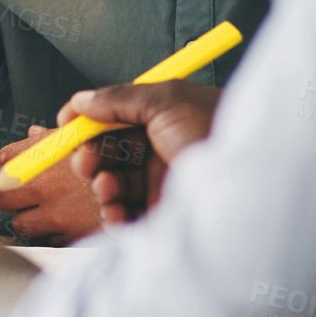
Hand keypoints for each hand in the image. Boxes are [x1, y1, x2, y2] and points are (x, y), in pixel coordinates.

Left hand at [0, 127, 102, 245]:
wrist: (154, 182)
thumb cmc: (112, 152)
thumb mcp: (84, 133)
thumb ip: (52, 136)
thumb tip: (32, 134)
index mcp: (40, 152)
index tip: (1, 173)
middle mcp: (42, 183)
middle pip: (2, 198)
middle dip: (10, 197)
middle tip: (24, 195)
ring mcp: (55, 213)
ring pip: (21, 223)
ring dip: (31, 218)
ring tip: (53, 208)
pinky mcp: (70, 237)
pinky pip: (48, 239)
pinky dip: (54, 232)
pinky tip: (71, 220)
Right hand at [62, 82, 220, 225]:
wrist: (252, 183)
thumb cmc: (214, 130)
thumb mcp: (165, 100)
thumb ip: (118, 98)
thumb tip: (80, 100)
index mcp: (165, 118)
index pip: (117, 118)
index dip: (89, 121)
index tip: (64, 125)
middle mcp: (163, 150)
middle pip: (112, 153)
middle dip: (92, 158)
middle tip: (86, 164)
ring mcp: (165, 185)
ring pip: (116, 186)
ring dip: (102, 187)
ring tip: (107, 188)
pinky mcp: (166, 217)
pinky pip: (129, 218)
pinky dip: (114, 217)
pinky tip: (115, 214)